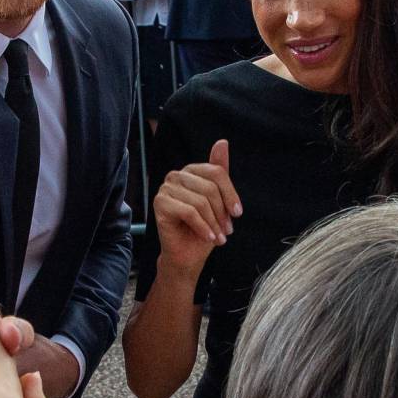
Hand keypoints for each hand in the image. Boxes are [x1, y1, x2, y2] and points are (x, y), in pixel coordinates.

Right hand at [151, 139, 240, 274]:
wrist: (187, 255)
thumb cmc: (204, 228)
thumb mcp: (218, 201)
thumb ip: (220, 173)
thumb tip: (222, 142)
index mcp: (191, 171)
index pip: (216, 172)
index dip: (230, 193)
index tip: (237, 213)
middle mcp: (176, 175)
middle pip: (209, 187)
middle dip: (222, 212)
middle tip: (227, 230)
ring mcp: (166, 188)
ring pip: (200, 202)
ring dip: (214, 223)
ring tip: (218, 237)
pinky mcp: (160, 203)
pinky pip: (189, 212)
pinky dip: (203, 227)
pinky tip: (209, 238)